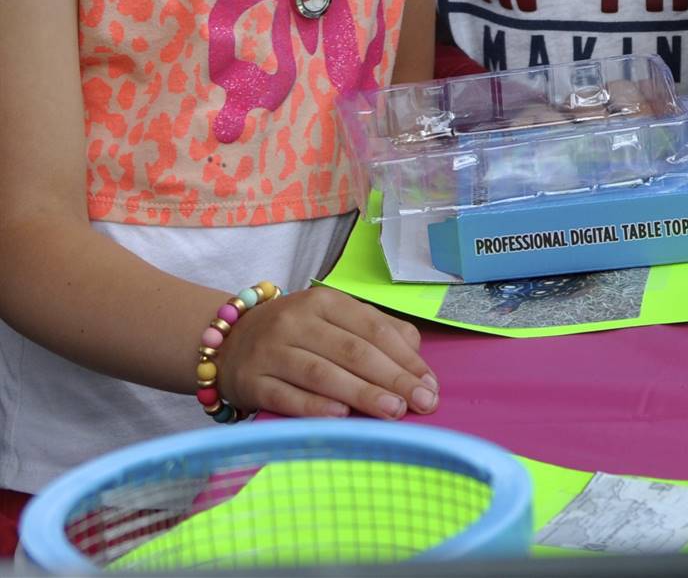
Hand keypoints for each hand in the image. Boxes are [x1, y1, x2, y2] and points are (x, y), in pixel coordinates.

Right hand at [218, 285, 437, 419]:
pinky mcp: (251, 381)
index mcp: (324, 301)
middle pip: (353, 351)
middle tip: (422, 403)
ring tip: (394, 412)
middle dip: (393, 379)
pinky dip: (315, 406)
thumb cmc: (297, 333)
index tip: (431, 385)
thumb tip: (416, 360)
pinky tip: (341, 416)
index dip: (406, 358)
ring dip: (362, 394)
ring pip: (323, 373)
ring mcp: (271, 351)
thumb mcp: (334, 319)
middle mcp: (297, 321)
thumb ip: (376, 332)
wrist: (226, 342)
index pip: (374, 329)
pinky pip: (286, 395)